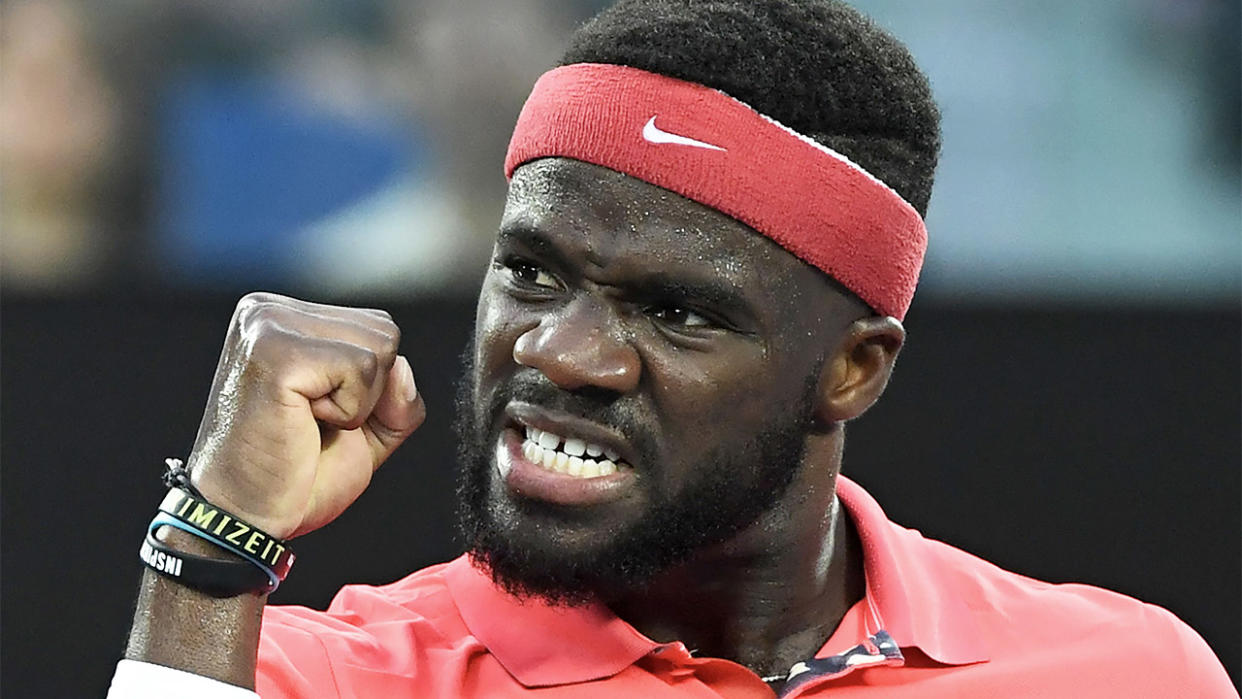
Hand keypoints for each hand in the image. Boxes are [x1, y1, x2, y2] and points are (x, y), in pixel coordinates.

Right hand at [184, 293, 425, 538]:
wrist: (242, 519)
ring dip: (358, 402)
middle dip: (369, 392)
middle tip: (312, 422)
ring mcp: (268, 327)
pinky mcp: (276, 354)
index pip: (375, 327)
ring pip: (379, 348)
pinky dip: (349, 411)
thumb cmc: (294, 475)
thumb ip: (397, 395)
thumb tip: (403, 368)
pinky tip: (303, 424)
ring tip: (306, 422)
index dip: (371, 386)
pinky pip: (363, 369)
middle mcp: (268, 311)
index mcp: (283, 318)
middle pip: (383, 331)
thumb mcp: (365, 428)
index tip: (317, 414)